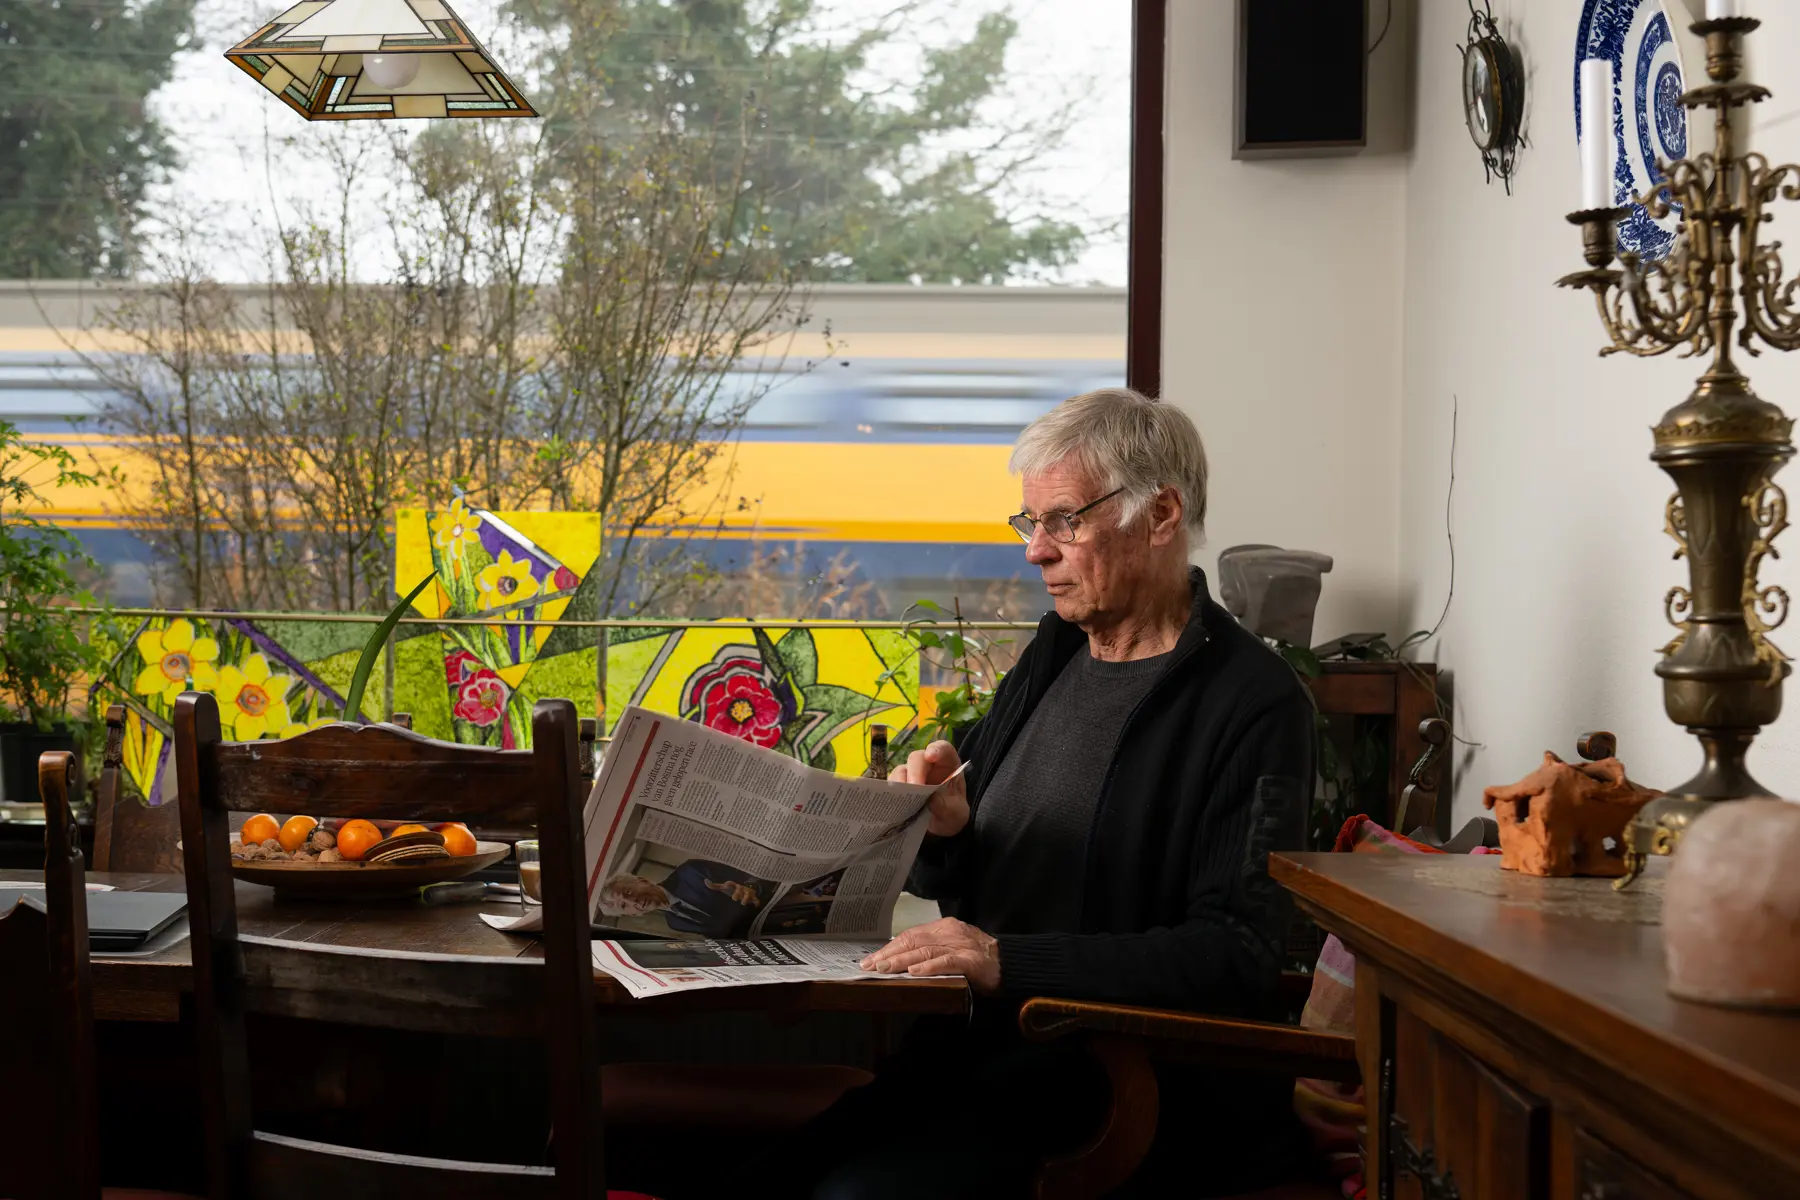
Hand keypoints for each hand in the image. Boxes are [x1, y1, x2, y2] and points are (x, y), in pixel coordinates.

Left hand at [705, 879, 761, 905]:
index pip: (730, 884)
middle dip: (737, 893)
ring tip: (743, 903)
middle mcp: (740, 888)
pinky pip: (756, 900)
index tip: (726, 885)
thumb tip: (705, 881)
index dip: (729, 884)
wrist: (746, 890)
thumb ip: (715, 886)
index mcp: (733, 886)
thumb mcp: (724, 889)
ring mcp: (747, 892)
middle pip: (739, 889)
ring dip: (746, 898)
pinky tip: (756, 906)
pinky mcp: (753, 897)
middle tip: (734, 898)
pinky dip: (756, 902)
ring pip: (748, 894)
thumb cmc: (732, 890)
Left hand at [860, 918, 999, 993]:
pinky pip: (947, 962)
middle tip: (870, 966)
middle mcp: (950, 932)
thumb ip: (930, 952)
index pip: (911, 935)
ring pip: (926, 951)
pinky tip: (915, 973)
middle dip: (889, 954)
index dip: (890, 948)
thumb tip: (900, 962)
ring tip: (885, 969)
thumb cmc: (978, 960)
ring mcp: (961, 945)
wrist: (1011, 963)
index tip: (871, 959)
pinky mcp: (971, 960)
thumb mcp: (951, 950)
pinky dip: (929, 967)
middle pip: (914, 941)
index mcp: (944, 928)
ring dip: (902, 961)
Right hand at [889, 740, 968, 837]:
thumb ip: (947, 806)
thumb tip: (931, 800)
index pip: (942, 749)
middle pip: (917, 759)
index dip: (936, 749)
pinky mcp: (899, 787)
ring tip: (903, 799)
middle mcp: (927, 766)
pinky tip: (894, 803)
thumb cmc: (952, 813)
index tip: (931, 756)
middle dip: (915, 772)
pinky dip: (891, 793)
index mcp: (947, 765)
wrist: (942, 827)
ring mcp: (911, 775)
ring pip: (901, 771)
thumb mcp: (956, 813)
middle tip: (914, 787)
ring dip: (900, 783)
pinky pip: (891, 786)